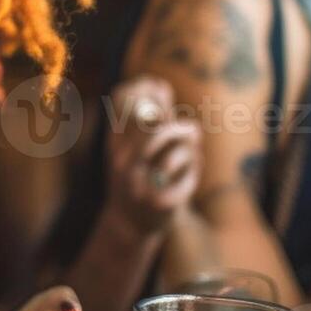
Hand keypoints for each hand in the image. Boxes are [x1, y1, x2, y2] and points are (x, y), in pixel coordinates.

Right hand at [103, 78, 200, 234]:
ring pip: (176, 152)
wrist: (129, 225)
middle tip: (191, 130)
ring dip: (190, 147)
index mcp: (115, 145)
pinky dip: (194, 169)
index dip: (144, 90)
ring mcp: (141, 184)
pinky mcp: (162, 203)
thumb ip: (147, 119)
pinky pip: (188, 175)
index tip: (160, 88)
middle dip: (179, 127)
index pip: (123, 107)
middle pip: (156, 130)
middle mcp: (124, 163)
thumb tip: (159, 85)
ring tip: (193, 146)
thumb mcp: (133, 148)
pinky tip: (191, 171)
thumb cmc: (138, 176)